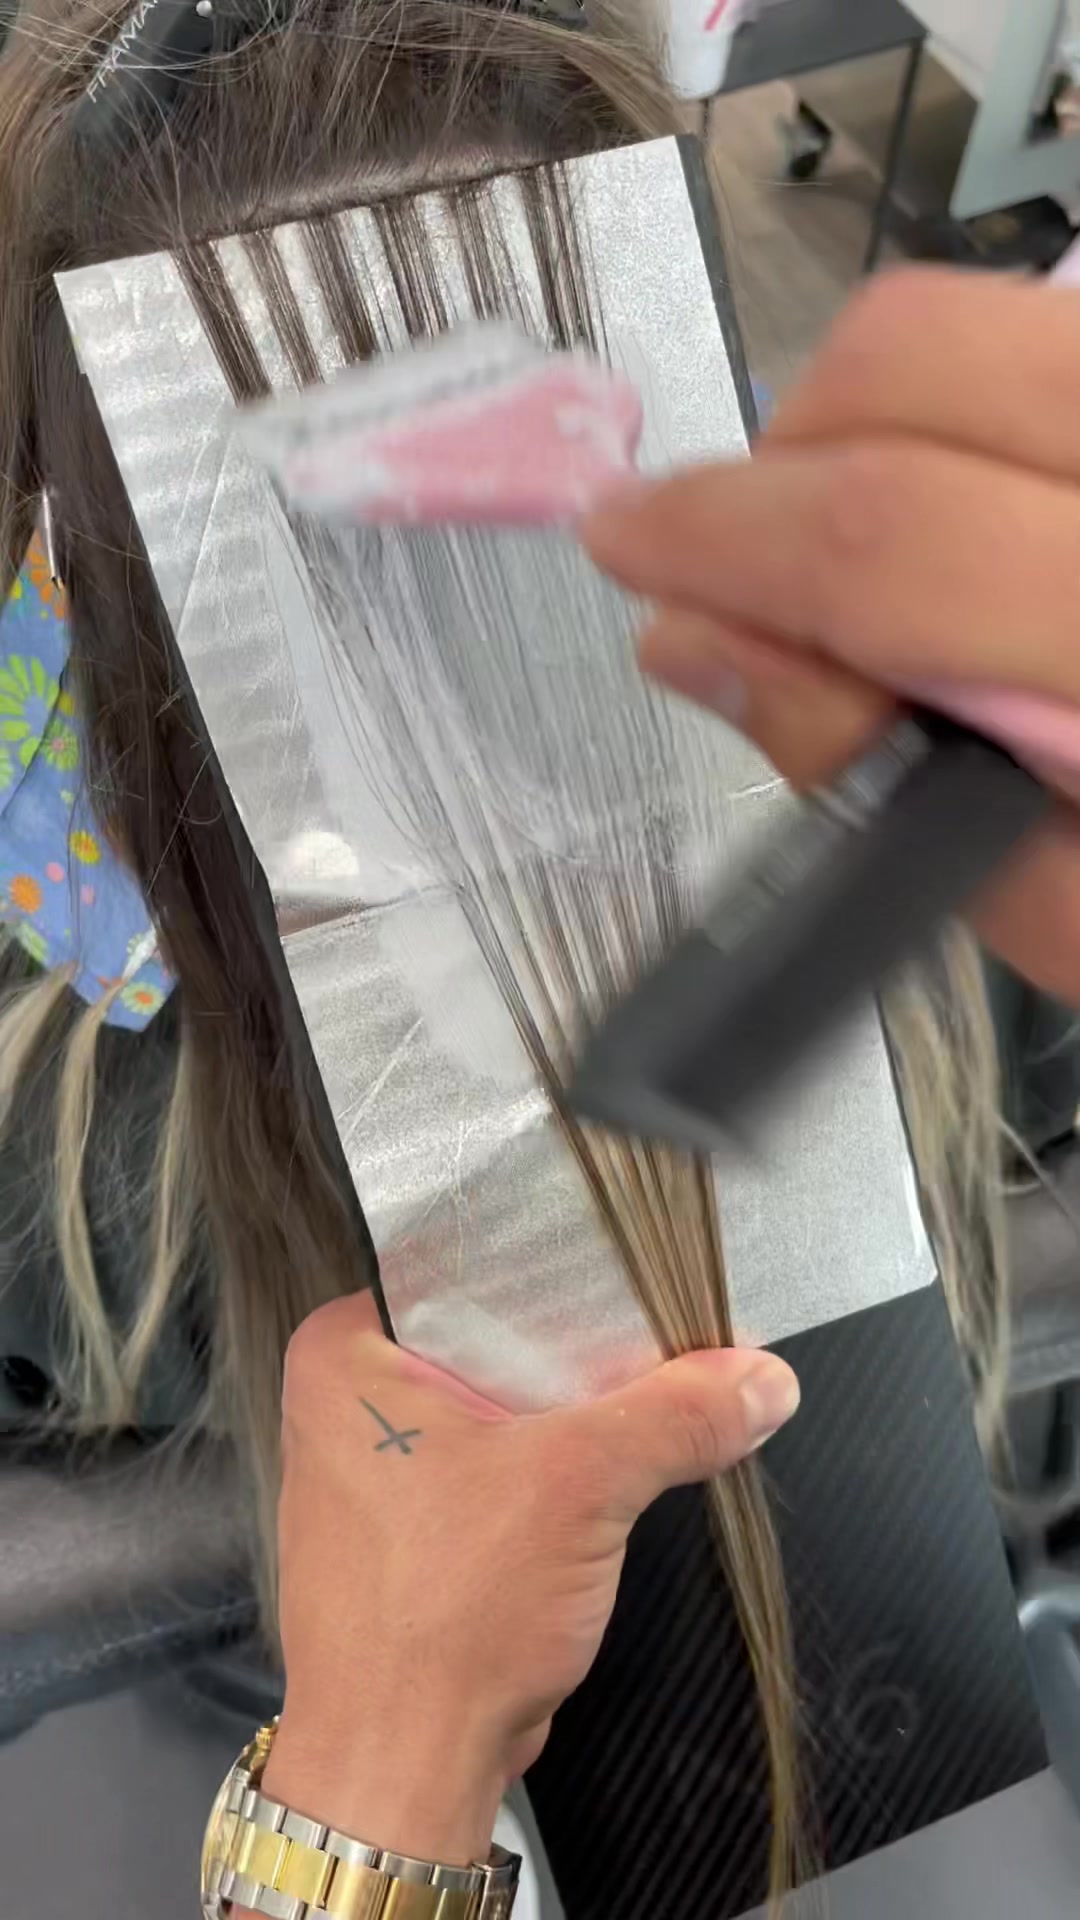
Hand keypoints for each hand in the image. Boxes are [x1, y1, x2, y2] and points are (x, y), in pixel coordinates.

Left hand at [261, 1293, 798, 1865]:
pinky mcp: (419, 1528)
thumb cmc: (436, 1625)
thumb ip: (675, 1418)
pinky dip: (557, 1472)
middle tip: (662, 1333)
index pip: (467, 1266)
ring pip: (505, 1405)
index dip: (559, 1269)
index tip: (636, 1270)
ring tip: (649, 1398)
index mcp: (344, 1354)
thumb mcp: (580, 1486)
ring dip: (574, 1419)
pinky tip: (610, 1471)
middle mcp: (349, 1402)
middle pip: (494, 1338)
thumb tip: (757, 1379)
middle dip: (579, 1352)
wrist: (406, 1765)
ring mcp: (381, 1468)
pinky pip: (504, 1466)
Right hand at [584, 268, 1079, 1004]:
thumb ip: (870, 771)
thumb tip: (693, 639)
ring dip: (886, 414)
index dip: (723, 534)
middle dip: (789, 445)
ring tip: (888, 551)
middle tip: (757, 560)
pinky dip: (985, 410)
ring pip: (1004, 314)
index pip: (897, 540)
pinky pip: (1060, 344)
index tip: (625, 546)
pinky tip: (997, 523)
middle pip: (938, 355)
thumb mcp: (1057, 910)